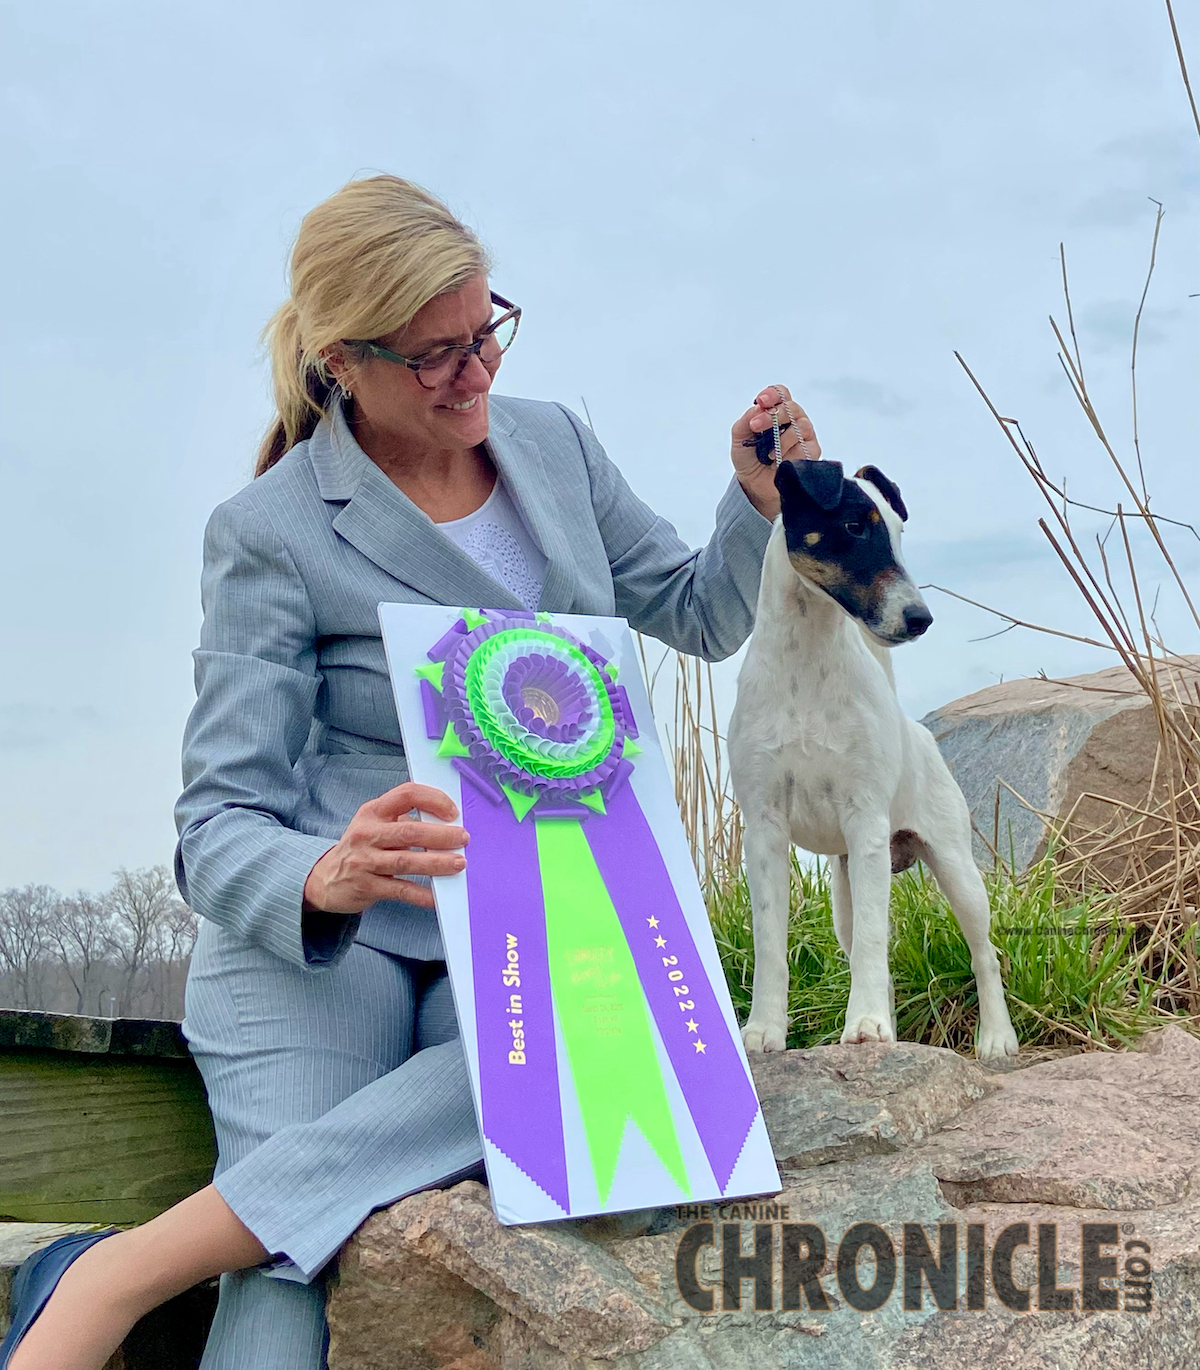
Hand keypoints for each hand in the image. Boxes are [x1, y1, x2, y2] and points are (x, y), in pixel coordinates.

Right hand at [303, 782, 466, 913]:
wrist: (324, 879)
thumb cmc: (360, 848)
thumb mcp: (374, 826)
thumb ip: (403, 821)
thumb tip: (447, 825)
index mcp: (372, 812)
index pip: (406, 794)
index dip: (433, 799)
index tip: (453, 812)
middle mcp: (367, 834)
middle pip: (409, 830)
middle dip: (441, 835)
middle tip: (463, 838)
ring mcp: (365, 861)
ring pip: (406, 860)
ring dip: (436, 863)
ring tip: (458, 863)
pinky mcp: (366, 886)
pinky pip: (400, 890)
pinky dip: (422, 894)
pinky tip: (438, 897)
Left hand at [731, 384, 821, 518]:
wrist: (755, 486)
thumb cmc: (749, 459)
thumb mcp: (739, 439)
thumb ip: (745, 421)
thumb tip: (757, 408)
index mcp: (776, 412)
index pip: (780, 394)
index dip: (773, 394)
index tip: (761, 401)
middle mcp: (793, 420)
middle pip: (792, 407)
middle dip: (772, 414)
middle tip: (755, 426)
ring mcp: (804, 436)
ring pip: (801, 425)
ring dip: (781, 438)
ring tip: (768, 453)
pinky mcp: (812, 452)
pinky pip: (806, 446)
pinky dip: (790, 452)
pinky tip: (778, 461)